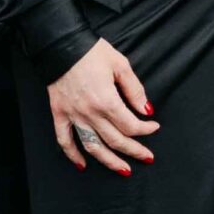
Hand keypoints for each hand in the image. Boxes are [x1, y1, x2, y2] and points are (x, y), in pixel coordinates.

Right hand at [49, 39, 156, 174]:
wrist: (60, 44)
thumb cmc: (91, 51)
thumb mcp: (120, 64)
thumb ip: (134, 89)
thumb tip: (145, 110)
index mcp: (107, 100)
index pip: (130, 125)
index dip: (145, 129)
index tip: (153, 127)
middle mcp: (90, 113)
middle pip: (115, 140)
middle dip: (134, 151)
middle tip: (147, 157)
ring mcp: (73, 115)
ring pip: (93, 146)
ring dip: (109, 161)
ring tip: (123, 169)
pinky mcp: (59, 114)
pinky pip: (64, 140)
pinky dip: (73, 155)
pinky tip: (83, 165)